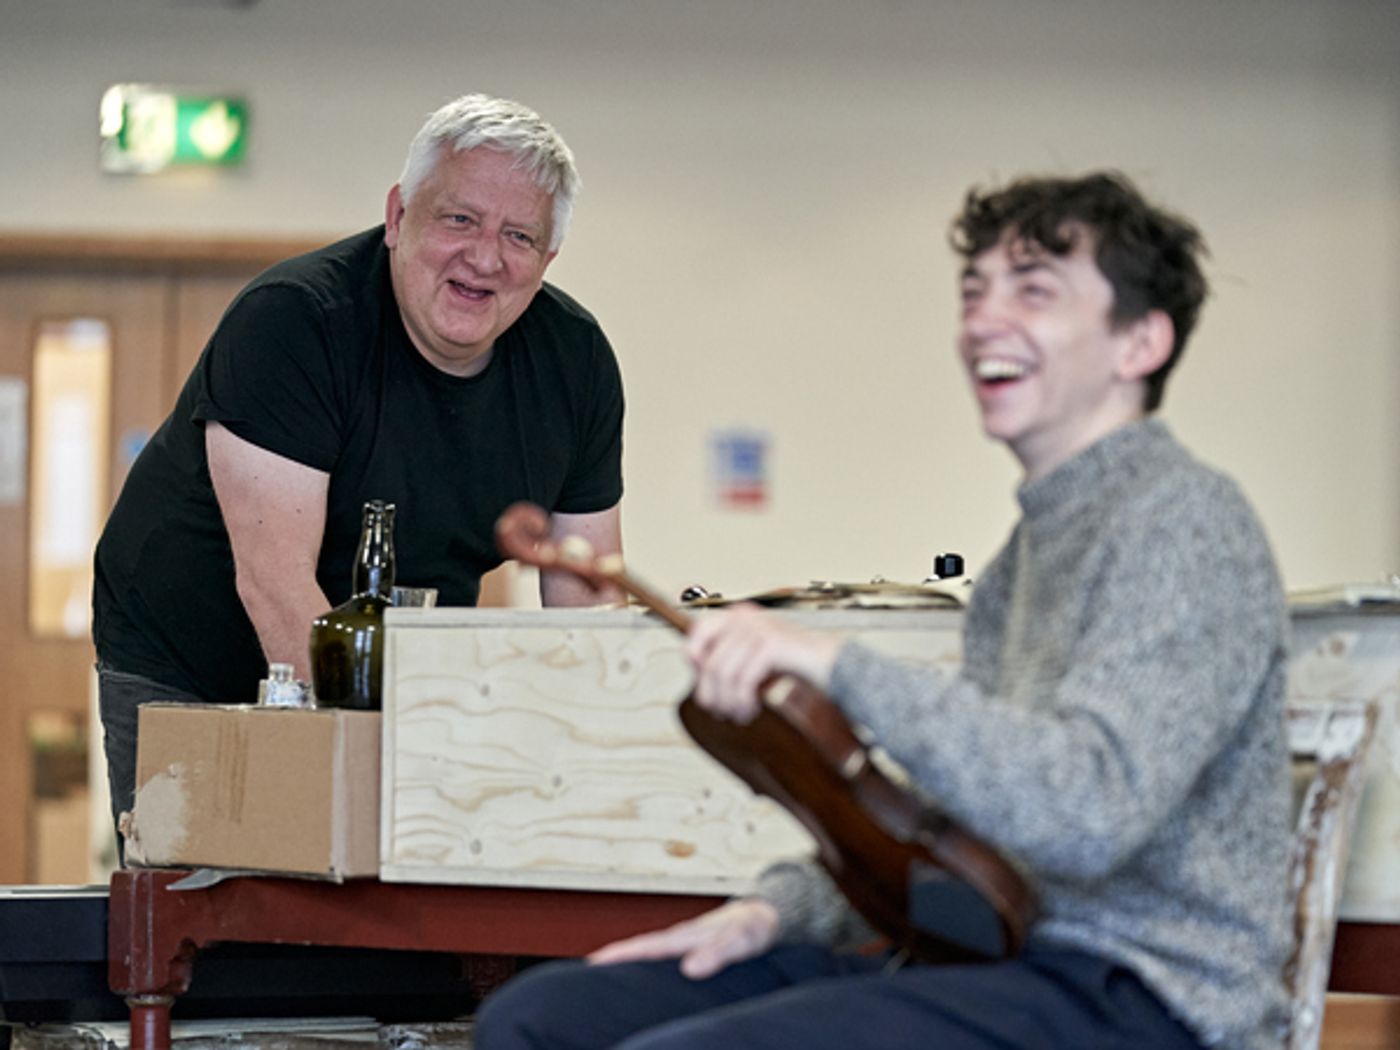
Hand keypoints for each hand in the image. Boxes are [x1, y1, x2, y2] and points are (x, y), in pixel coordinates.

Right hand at [587, 898, 780, 979]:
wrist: (769, 916)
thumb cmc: (754, 927)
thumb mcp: (741, 940)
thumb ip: (717, 952)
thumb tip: (689, 969)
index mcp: (685, 936)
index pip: (644, 947)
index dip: (618, 956)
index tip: (592, 964)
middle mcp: (680, 939)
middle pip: (639, 950)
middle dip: (612, 961)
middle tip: (582, 977)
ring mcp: (686, 944)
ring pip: (650, 955)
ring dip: (628, 964)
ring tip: (603, 981)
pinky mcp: (694, 951)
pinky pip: (664, 960)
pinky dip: (647, 967)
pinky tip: (645, 981)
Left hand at [685, 604, 841, 722]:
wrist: (834, 666)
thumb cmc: (797, 664)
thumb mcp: (756, 657)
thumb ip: (730, 657)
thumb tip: (698, 673)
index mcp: (740, 615)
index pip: (698, 630)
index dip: (694, 660)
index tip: (706, 685)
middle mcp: (747, 617)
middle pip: (709, 660)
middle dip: (710, 692)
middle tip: (720, 711)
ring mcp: (760, 629)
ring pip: (723, 673)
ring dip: (728, 702)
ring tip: (739, 714)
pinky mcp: (772, 645)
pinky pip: (743, 679)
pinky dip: (743, 701)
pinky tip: (751, 711)